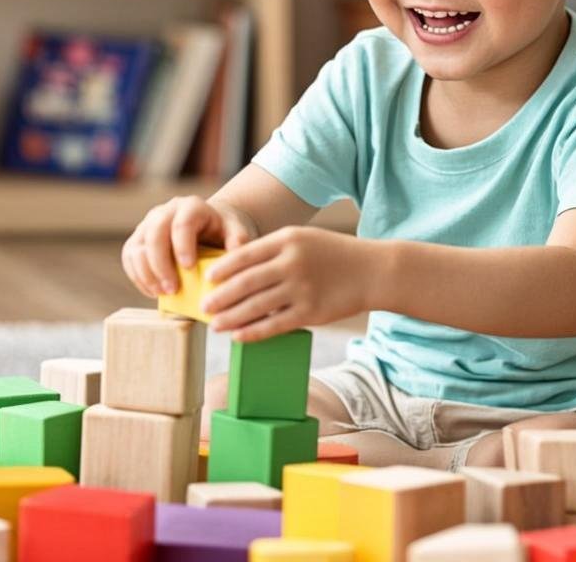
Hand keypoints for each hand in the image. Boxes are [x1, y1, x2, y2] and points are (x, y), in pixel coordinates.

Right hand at [121, 195, 258, 297]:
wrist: (208, 227)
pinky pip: (129, 257)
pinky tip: (153, 291)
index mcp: (191, 207)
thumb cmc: (224, 231)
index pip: (182, 224)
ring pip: (137, 246)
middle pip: (155, 234)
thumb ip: (238, 240)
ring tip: (163, 293)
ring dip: (147, 273)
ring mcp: (148, 224)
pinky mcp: (138, 239)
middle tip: (172, 289)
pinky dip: (138, 276)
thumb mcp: (236, 231)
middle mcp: (166, 211)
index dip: (182, 246)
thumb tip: (236, 255)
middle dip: (161, 264)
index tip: (189, 268)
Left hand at [203, 226, 380, 341]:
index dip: (222, 268)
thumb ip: (274, 250)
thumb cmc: (333, 254)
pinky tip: (238, 336)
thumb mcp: (304, 239)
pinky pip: (274, 324)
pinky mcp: (311, 312)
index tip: (207, 278)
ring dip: (231, 317)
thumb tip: (237, 268)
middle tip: (204, 307)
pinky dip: (253, 332)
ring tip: (215, 325)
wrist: (372, 270)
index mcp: (288, 240)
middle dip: (220, 297)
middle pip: (246, 282)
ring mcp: (301, 288)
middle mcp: (292, 263)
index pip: (245, 254)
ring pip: (256, 306)